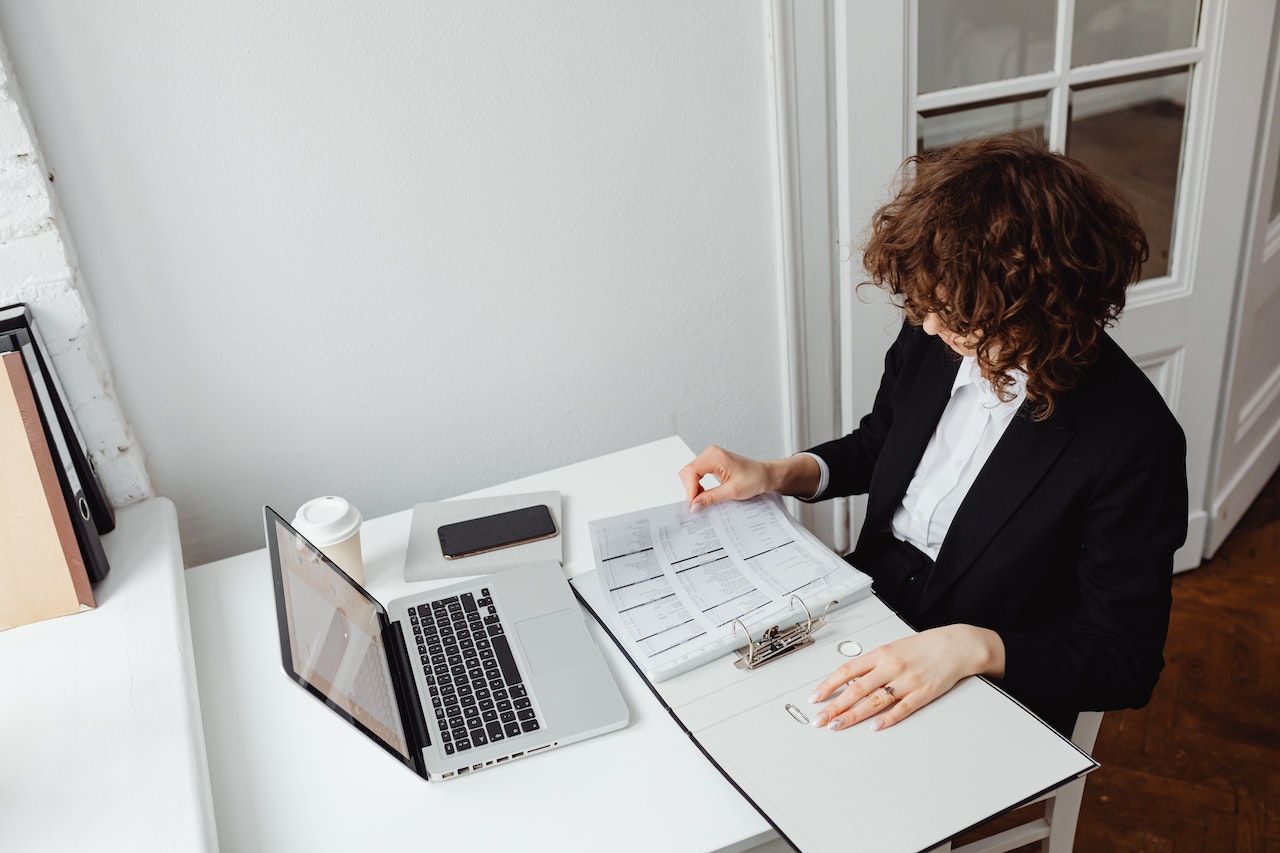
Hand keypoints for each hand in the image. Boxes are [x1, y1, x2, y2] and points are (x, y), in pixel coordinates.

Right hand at [678, 445, 788, 511]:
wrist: (766, 475)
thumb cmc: (755, 478)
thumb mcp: (732, 492)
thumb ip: (710, 498)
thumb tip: (694, 506)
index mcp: (715, 456)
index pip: (691, 472)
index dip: (690, 490)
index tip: (694, 505)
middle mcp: (710, 453)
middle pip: (688, 472)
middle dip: (690, 489)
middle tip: (699, 504)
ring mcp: (710, 456)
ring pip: (690, 473)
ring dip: (694, 487)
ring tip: (704, 499)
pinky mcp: (711, 462)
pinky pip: (696, 473)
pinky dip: (697, 484)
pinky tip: (705, 493)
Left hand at [808, 625, 1005, 731]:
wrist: (955, 645)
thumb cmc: (923, 647)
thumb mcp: (892, 648)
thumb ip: (871, 664)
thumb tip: (848, 679)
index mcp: (881, 654)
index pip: (847, 671)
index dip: (828, 685)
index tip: (815, 698)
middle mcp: (891, 667)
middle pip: (856, 689)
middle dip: (835, 706)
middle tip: (820, 720)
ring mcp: (907, 681)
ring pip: (875, 700)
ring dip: (854, 715)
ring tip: (838, 726)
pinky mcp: (923, 693)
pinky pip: (902, 708)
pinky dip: (887, 719)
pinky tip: (874, 726)